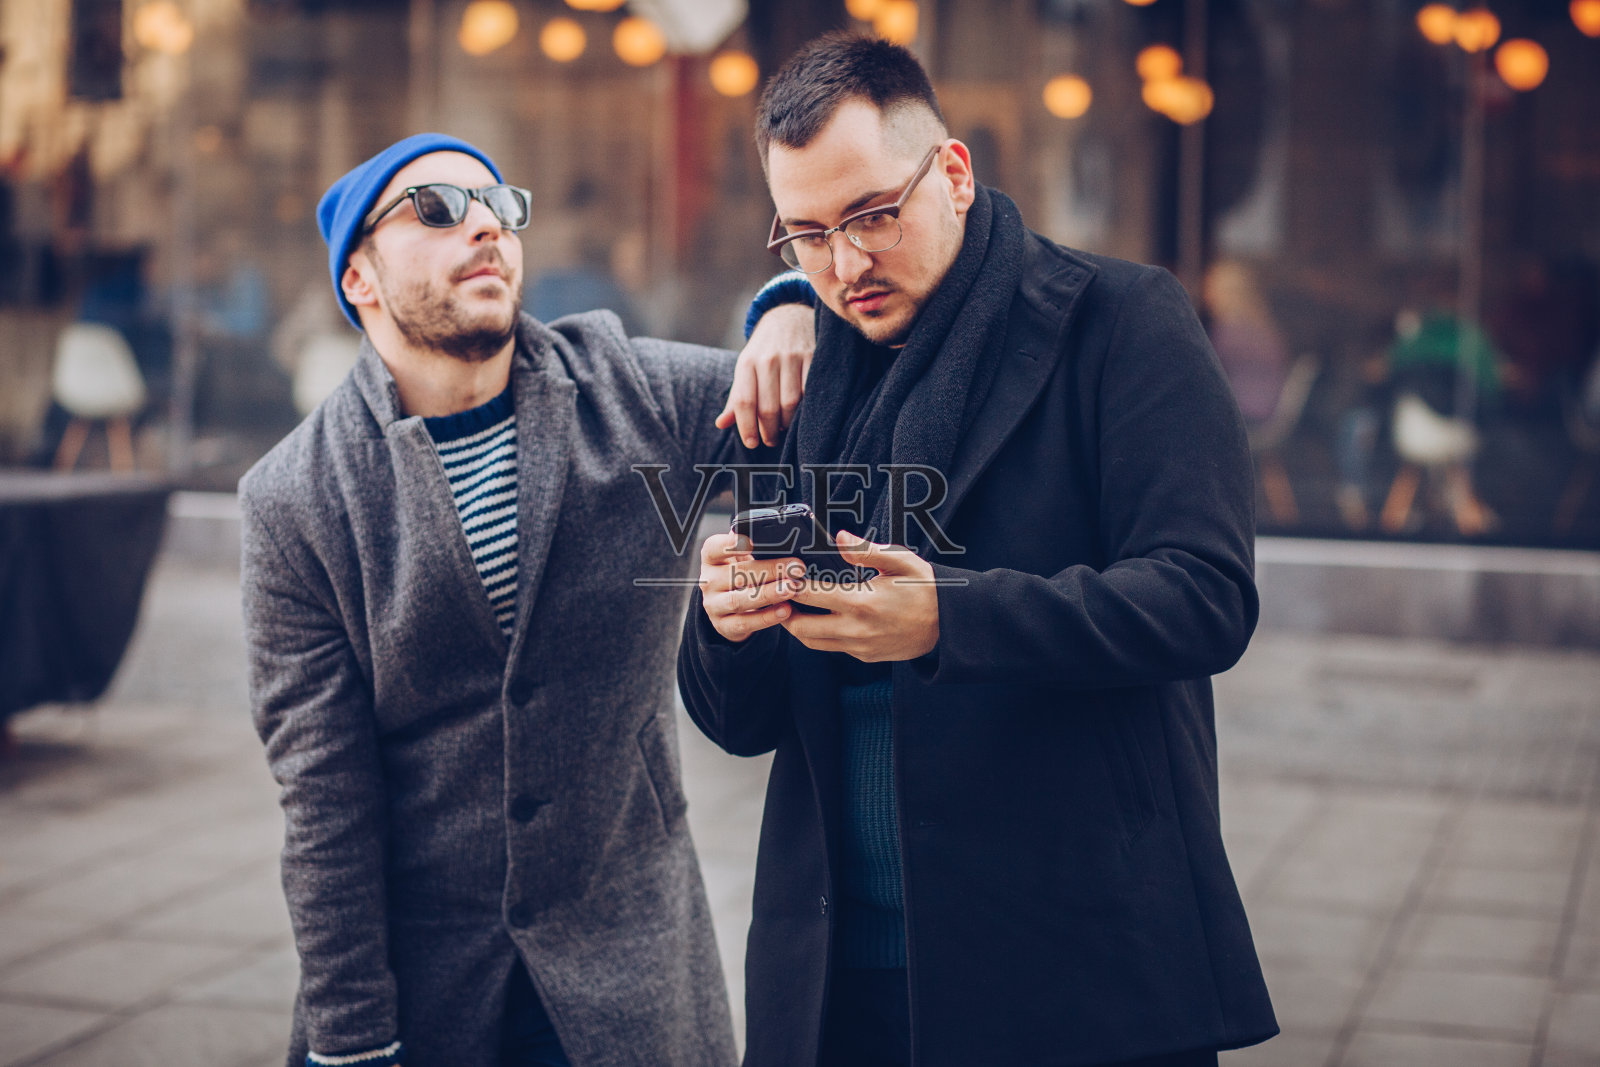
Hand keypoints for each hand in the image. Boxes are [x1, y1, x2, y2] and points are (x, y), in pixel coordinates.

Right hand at [697, 532, 802, 641]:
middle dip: (769, 570)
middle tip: (795, 567)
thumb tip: (783, 533)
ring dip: (768, 594)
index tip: (750, 541)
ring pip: (738, 600)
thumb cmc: (741, 577)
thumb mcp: (743, 559)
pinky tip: (786, 610)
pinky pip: (745, 623)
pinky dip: (766, 617)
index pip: (713, 548)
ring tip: (791, 588)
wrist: (730, 610)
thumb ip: (756, 548)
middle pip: (736, 573)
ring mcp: (714, 606)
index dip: (729, 544)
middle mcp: (709, 581)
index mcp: (712, 559)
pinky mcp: (723, 626)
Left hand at [718, 303, 814, 447]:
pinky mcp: (814, 357)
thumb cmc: (764, 351)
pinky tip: (802, 414)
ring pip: (790, 403)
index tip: (751, 443)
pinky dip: (806, 408)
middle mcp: (768, 359)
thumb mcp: (745, 368)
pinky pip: (810, 391)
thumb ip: (736, 397)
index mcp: (746, 363)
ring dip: (788, 423)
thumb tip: (721, 424)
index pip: (744, 401)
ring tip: (785, 427)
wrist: (789, 316)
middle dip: (768, 431)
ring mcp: (792, 357)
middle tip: (770, 440)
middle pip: (768, 407)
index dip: (746, 427)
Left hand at [783, 531, 939, 661]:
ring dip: (797, 626)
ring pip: (811, 642)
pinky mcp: (864, 656)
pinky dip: (818, 635)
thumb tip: (838, 537)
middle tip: (779, 594)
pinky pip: (831, 648)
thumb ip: (866, 550)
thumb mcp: (900, 561)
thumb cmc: (924, 587)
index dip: (789, 584)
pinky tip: (819, 617)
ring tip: (793, 606)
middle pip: (800, 627)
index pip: (809, 595)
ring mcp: (859, 647)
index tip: (782, 574)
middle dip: (783, 610)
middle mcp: (856, 629)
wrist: (949, 625)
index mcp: (862, 602)